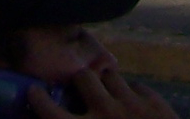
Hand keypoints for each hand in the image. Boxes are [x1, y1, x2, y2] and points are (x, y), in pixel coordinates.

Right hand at [30, 65, 178, 118]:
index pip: (51, 112)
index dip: (39, 100)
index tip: (35, 91)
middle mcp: (105, 114)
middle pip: (83, 78)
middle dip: (80, 82)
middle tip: (81, 90)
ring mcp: (131, 104)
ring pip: (110, 75)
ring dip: (107, 85)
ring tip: (109, 96)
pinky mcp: (154, 102)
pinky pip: (137, 86)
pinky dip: (133, 95)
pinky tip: (135, 107)